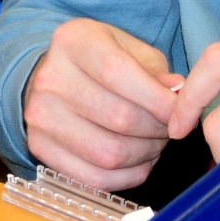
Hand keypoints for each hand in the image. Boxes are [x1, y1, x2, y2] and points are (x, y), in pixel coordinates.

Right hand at [23, 18, 182, 190]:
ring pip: (110, 154)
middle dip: (157, 129)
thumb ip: (154, 70)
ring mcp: (40, 118)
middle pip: (119, 118)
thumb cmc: (97, 61)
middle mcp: (50, 79)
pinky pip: (96, 179)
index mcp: (73, 42)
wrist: (51, 77)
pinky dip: (128, 175)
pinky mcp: (41, 149)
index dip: (157, 99)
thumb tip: (176, 95)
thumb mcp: (126, 48)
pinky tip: (138, 160)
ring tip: (154, 142)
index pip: (118, 74)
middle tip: (169, 127)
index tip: (179, 111)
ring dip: (146, 154)